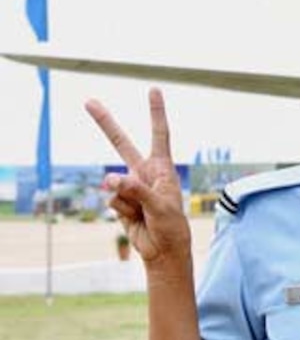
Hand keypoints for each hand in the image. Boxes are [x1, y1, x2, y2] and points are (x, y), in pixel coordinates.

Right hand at [85, 90, 190, 266]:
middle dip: (106, 123)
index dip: (156, 112)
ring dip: (126, 198)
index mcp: (162, 168)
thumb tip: (111, 179)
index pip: (159, 134)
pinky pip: (112, 200)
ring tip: (143, 212)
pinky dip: (122, 209)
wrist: (163, 250)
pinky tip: (135, 218)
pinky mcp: (119, 201)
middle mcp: (144, 172)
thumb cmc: (171, 226)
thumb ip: (137, 190)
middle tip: (89, 101)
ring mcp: (130, 186)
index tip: (154, 90)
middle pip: (122, 143)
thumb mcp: (160, 206)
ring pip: (114, 183)